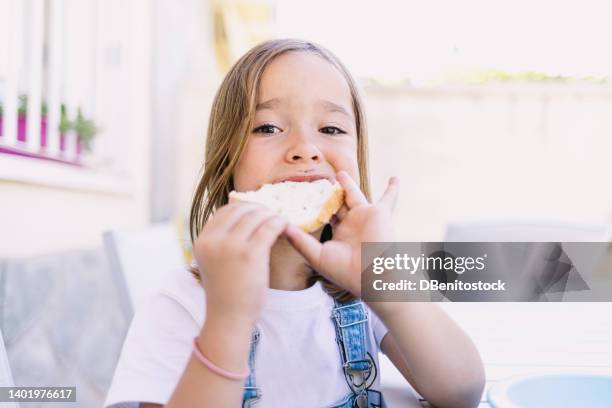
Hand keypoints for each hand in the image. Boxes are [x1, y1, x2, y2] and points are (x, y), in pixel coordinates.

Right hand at [192, 202, 287, 323]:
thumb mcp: (213, 261)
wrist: (228, 318)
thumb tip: (240, 217)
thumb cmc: (226, 292)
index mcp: (202, 240)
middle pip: (242, 210)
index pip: (225, 211)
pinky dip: (279, 223)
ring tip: (280, 221)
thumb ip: (220, 241)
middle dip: (260, 209)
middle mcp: (214, 240)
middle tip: (272, 215)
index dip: (244, 208)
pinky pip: (269, 228)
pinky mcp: (251, 254)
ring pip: (257, 216)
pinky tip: (285, 226)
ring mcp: (231, 246)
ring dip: (272, 215)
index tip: (258, 213)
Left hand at [284, 171, 398, 296]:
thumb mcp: (317, 256)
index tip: (300, 197)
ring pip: (354, 195)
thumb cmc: (345, 271)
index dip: (313, 207)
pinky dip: (393, 189)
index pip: (323, 217)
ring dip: (348, 184)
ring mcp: (364, 217)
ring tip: (340, 173)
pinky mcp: (378, 212)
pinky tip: (394, 178)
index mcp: (337, 235)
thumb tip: (281, 227)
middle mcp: (350, 225)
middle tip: (319, 181)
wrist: (372, 275)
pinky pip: (388, 198)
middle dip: (329, 193)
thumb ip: (300, 241)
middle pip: (336, 204)